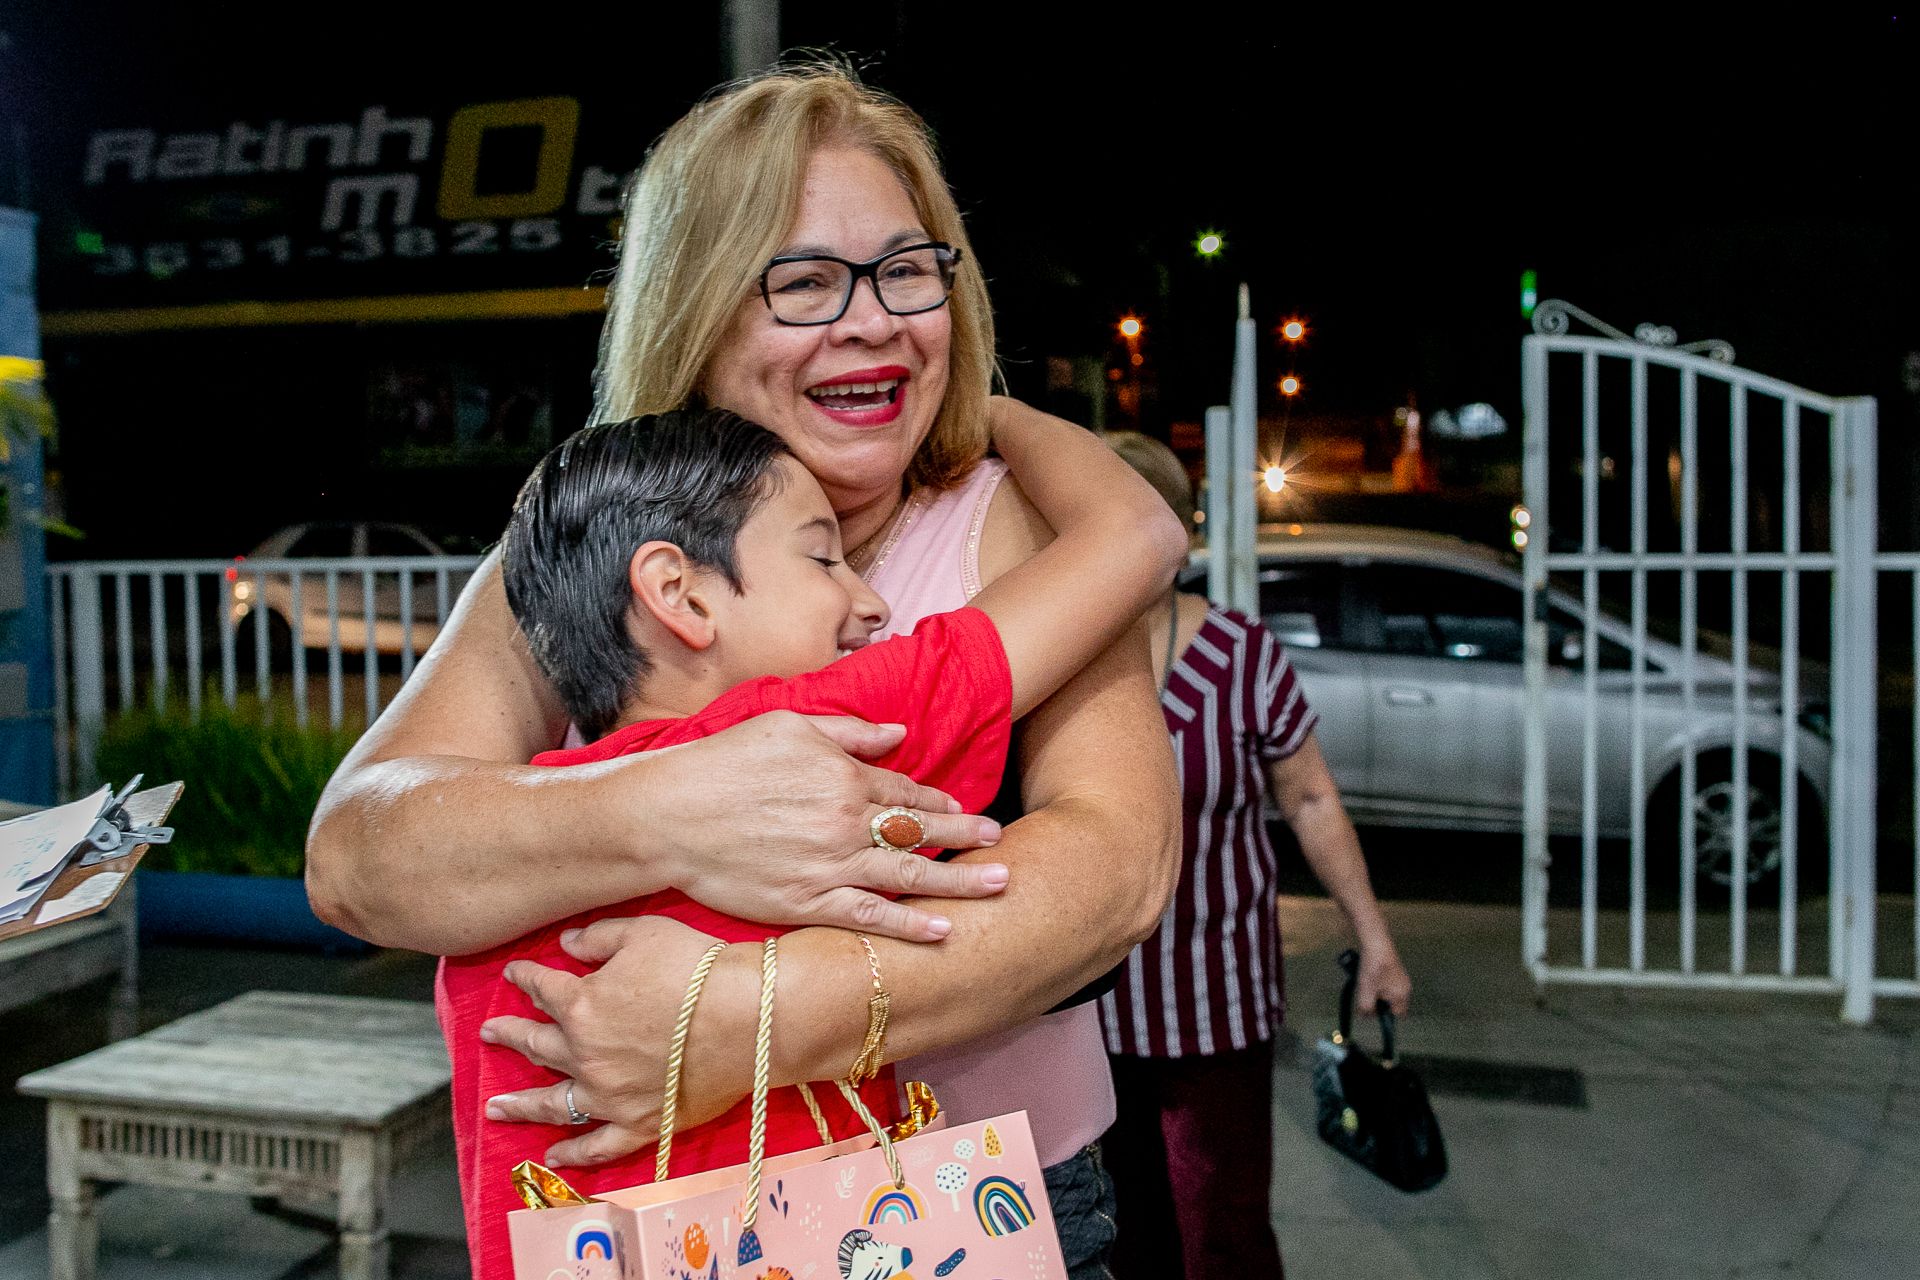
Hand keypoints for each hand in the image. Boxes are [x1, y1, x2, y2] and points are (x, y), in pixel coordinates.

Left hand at [481, 917, 753, 1167]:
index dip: (525, 978)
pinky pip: (597, 1145)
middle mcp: (585, 1053)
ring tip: (495, 1107)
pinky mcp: (640, 1123)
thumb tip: (566, 944)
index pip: (543, 987)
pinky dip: (573, 1154)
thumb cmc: (699, 968)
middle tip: (490, 1033)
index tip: (514, 974)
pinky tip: (553, 1157)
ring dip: (520, 1103)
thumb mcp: (644, 933)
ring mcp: (609, 1095)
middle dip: (510, 1034)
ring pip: (552, 1101)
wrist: (749, 1016)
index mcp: (581, 1004)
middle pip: (536, 1043)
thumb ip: (599, 937)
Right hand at [636, 711, 1008, 941]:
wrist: (667, 817)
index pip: (905, 788)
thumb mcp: (786, 725)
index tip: (964, 807)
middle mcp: (845, 822)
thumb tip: (898, 733)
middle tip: (1001, 842)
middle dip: (966, 836)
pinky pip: (868, 917)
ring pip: (907, 876)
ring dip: (957, 881)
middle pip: (920, 831)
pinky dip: (908, 926)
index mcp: (842, 776)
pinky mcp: (805, 904)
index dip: (938, 799)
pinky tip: (941, 930)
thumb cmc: (721, 764)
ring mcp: (828, 867)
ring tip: (999, 883)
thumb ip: (847, 731)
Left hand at [1356, 943, 1411, 1016]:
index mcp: (1402, 995)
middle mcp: (1405, 987)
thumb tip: (1366, 1016)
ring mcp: (1400, 977)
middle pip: (1391, 1003)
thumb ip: (1367, 1008)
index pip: (1397, 1014)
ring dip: (1375, 991)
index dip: (1384, 1015)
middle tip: (1366, 994)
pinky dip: (1376, 982)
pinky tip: (1367, 975)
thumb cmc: (1373, 968)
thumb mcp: (1367, 992)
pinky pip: (1385, 982)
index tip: (1372, 1009)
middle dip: (1378, 1002)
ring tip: (1365, 983)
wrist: (1375, 943)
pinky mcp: (1393, 969)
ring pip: (1386, 992)